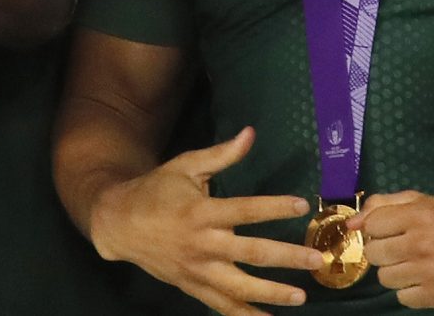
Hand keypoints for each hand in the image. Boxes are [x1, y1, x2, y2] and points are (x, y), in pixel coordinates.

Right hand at [85, 127, 322, 315]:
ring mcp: (197, 270)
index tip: (302, 206)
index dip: (275, 207)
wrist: (117, 223)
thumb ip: (221, 155)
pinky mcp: (192, 286)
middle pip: (251, 253)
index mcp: (201, 212)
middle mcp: (202, 244)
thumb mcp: (185, 166)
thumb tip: (250, 134)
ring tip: (301, 296)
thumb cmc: (155, 191)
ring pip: (240, 287)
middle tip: (315, 258)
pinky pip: (222, 305)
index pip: (245, 210)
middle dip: (286, 257)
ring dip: (273, 293)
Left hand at [361, 191, 433, 309]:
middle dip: (385, 251)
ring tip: (416, 264)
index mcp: (416, 216)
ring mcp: (431, 273)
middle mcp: (422, 244)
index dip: (380, 229)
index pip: (371, 227)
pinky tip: (426, 279)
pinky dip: (411, 291)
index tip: (394, 230)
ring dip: (396, 272)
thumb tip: (351, 225)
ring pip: (385, 279)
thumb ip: (381, 205)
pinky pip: (403, 298)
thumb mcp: (419, 201)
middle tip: (405, 248)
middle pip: (374, 255)